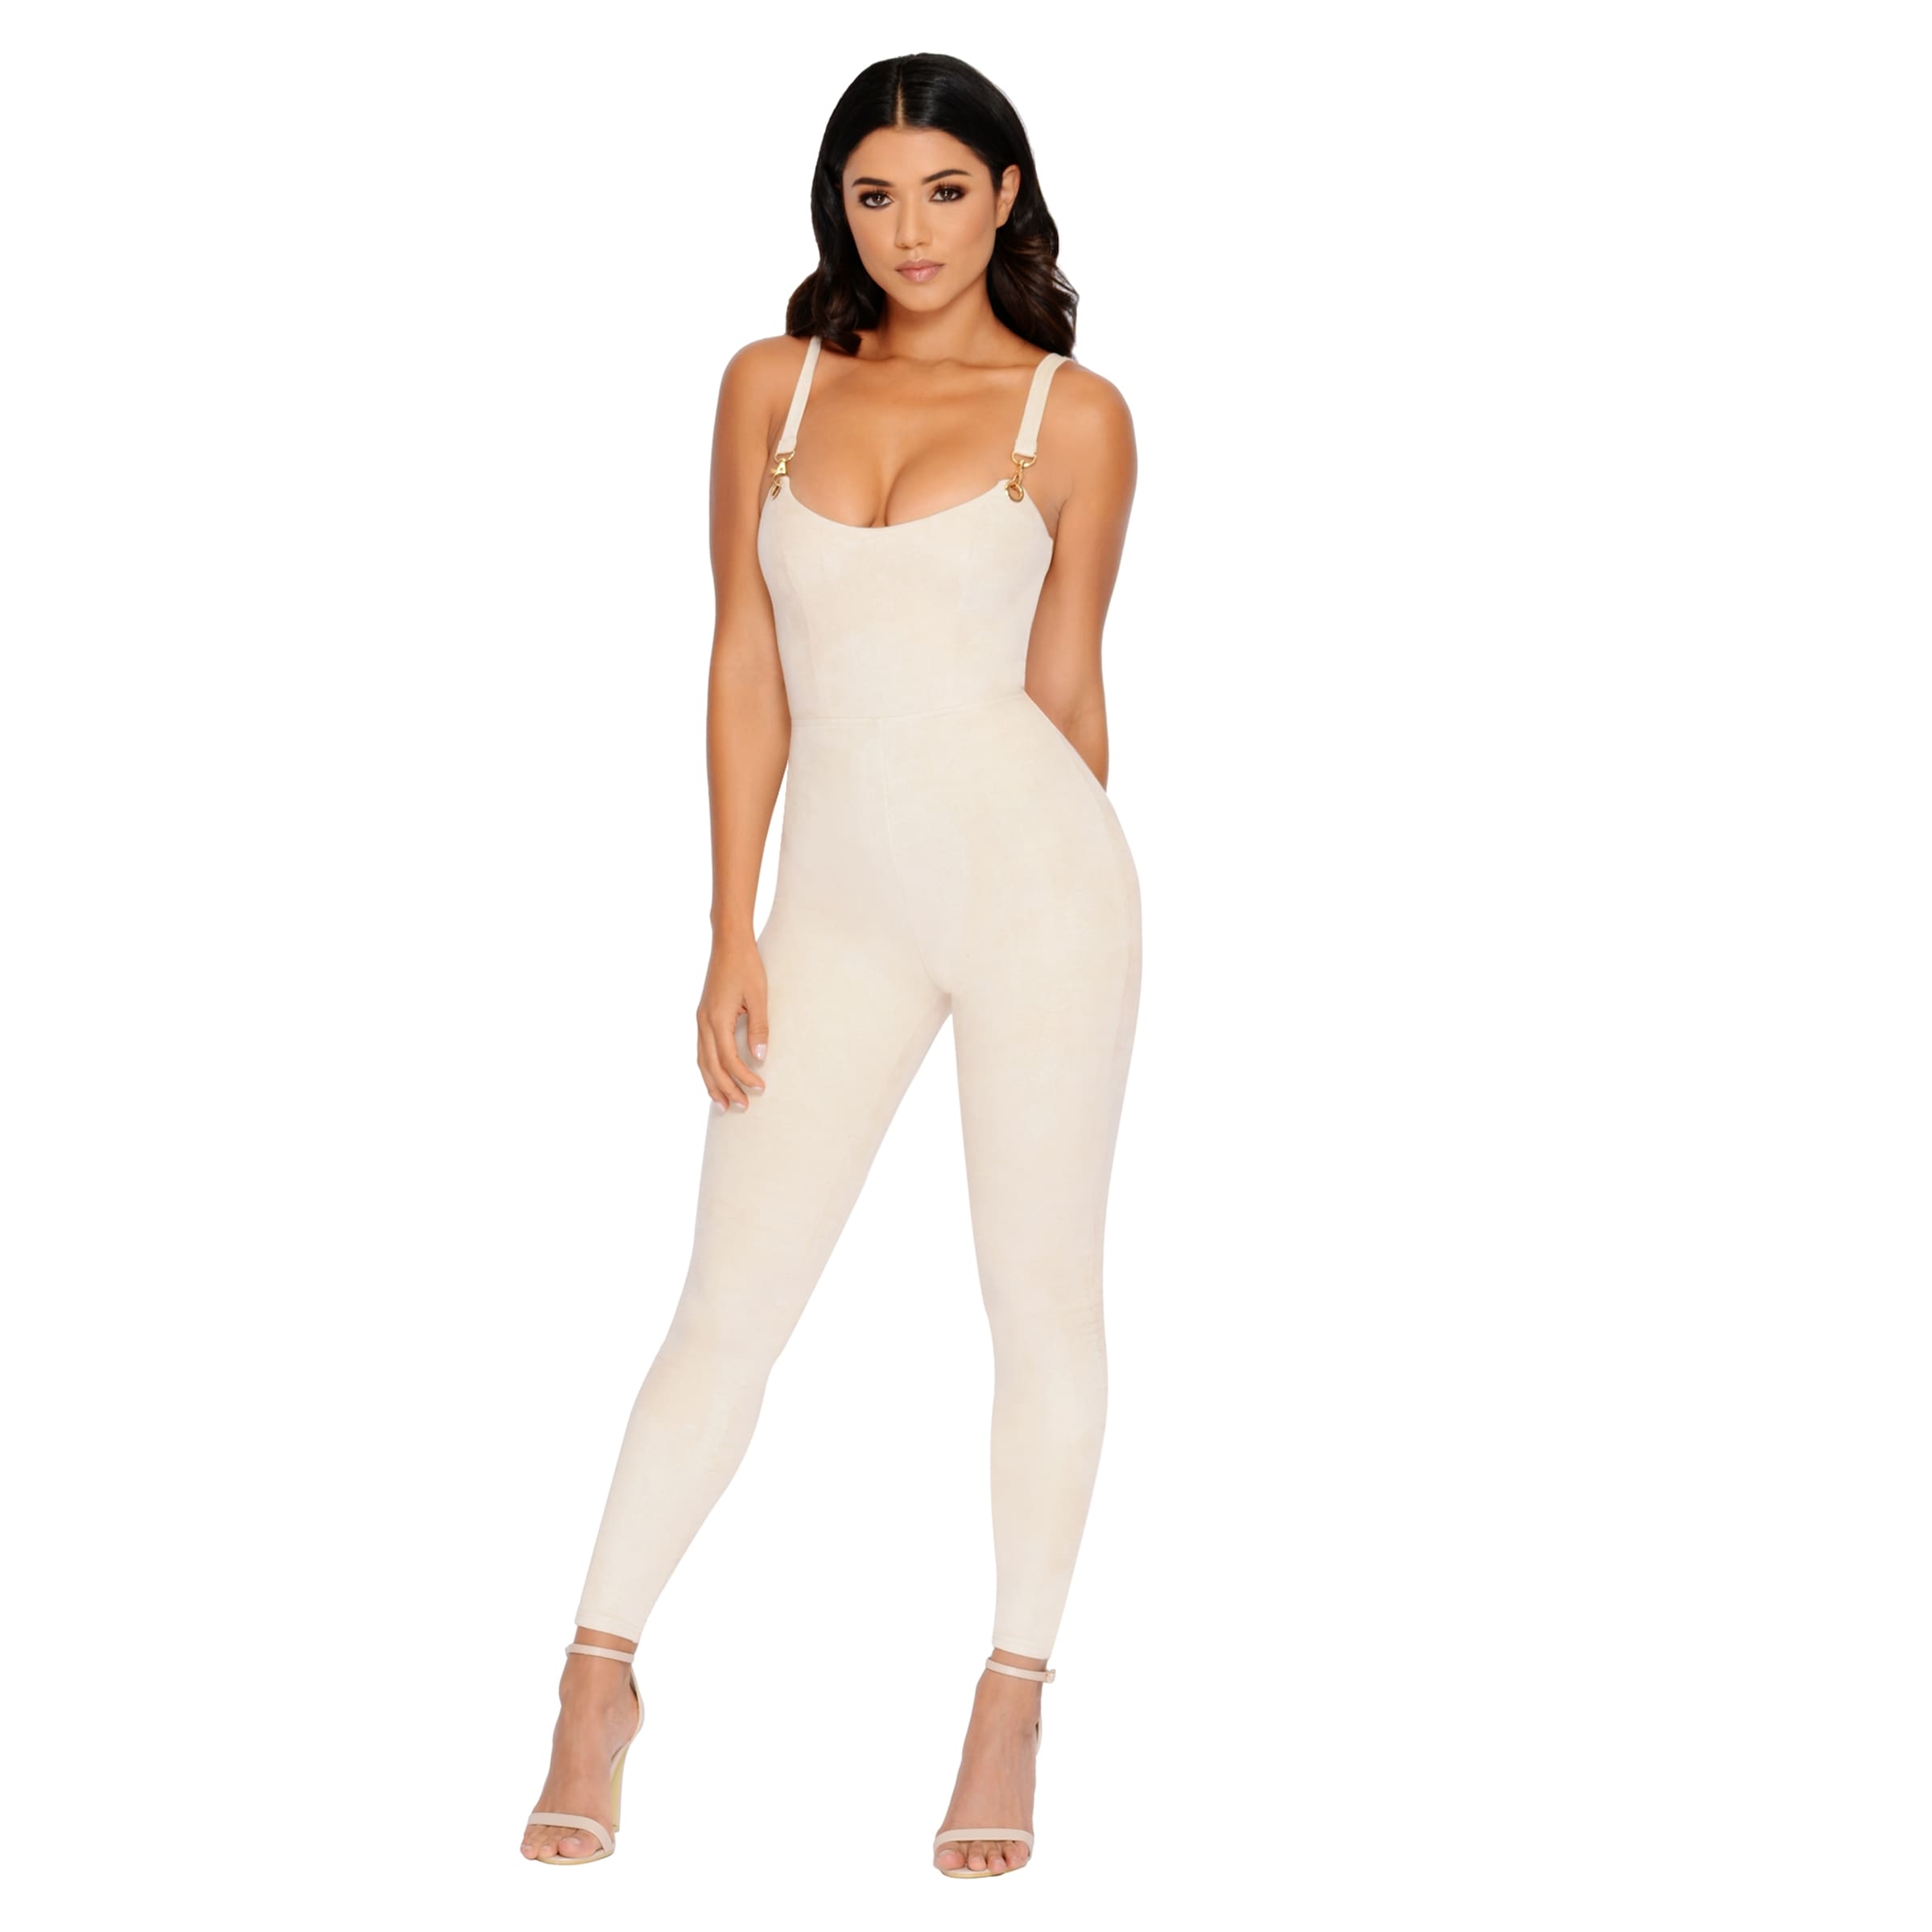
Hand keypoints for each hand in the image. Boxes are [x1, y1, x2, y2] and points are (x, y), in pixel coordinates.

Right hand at [695, 934, 768, 1111]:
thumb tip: (760, 1058)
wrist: (728, 943)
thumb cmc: (746, 966)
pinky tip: (715, 1079)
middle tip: (742, 1108)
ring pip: (702, 1060)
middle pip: (711, 1065)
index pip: (729, 1058)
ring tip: (723, 1105)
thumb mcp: (758, 996)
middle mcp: (703, 1022)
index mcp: (717, 1018)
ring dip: (712, 1084)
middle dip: (726, 1088)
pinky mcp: (702, 1016)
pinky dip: (707, 1068)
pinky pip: (701, 1050)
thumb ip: (759, 1028)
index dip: (744, 1076)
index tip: (760, 1089)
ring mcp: (700, 1019)